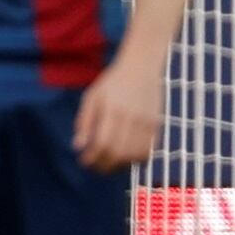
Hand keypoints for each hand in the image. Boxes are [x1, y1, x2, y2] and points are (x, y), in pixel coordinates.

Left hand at [73, 54, 162, 172]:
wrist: (141, 67)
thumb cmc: (112, 82)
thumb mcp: (92, 97)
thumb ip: (84, 122)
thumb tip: (78, 147)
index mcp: (112, 110)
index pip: (102, 143)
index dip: (92, 157)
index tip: (84, 161)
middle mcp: (132, 117)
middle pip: (119, 153)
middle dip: (104, 165)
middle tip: (95, 167)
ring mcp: (147, 122)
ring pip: (135, 155)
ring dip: (120, 165)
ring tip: (109, 163)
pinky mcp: (157, 124)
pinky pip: (148, 150)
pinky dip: (136, 159)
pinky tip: (125, 157)